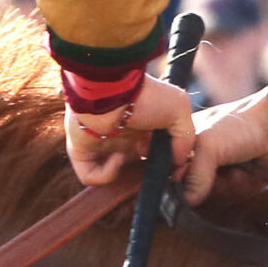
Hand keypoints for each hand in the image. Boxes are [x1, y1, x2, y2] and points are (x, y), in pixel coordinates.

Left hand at [63, 75, 194, 187]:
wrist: (109, 89)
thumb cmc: (145, 96)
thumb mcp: (179, 109)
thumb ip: (185, 137)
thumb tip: (178, 160)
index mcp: (141, 128)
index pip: (151, 154)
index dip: (161, 162)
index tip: (169, 164)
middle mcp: (121, 137)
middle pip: (133, 168)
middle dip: (143, 173)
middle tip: (150, 169)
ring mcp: (100, 146)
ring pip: (112, 175)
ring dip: (125, 173)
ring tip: (130, 158)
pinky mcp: (82, 153)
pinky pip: (91, 176)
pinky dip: (106, 174)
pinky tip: (117, 157)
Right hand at [178, 91, 267, 205]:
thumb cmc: (241, 125)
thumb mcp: (209, 143)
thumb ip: (195, 174)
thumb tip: (188, 200)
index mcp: (188, 140)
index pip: (171, 166)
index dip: (175, 176)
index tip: (183, 178)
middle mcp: (202, 155)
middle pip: (190, 185)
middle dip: (204, 183)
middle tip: (216, 173)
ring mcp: (221, 169)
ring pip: (211, 193)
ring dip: (225, 185)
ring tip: (237, 171)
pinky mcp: (239, 181)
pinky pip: (231, 196)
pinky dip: (239, 187)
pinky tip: (247, 174)